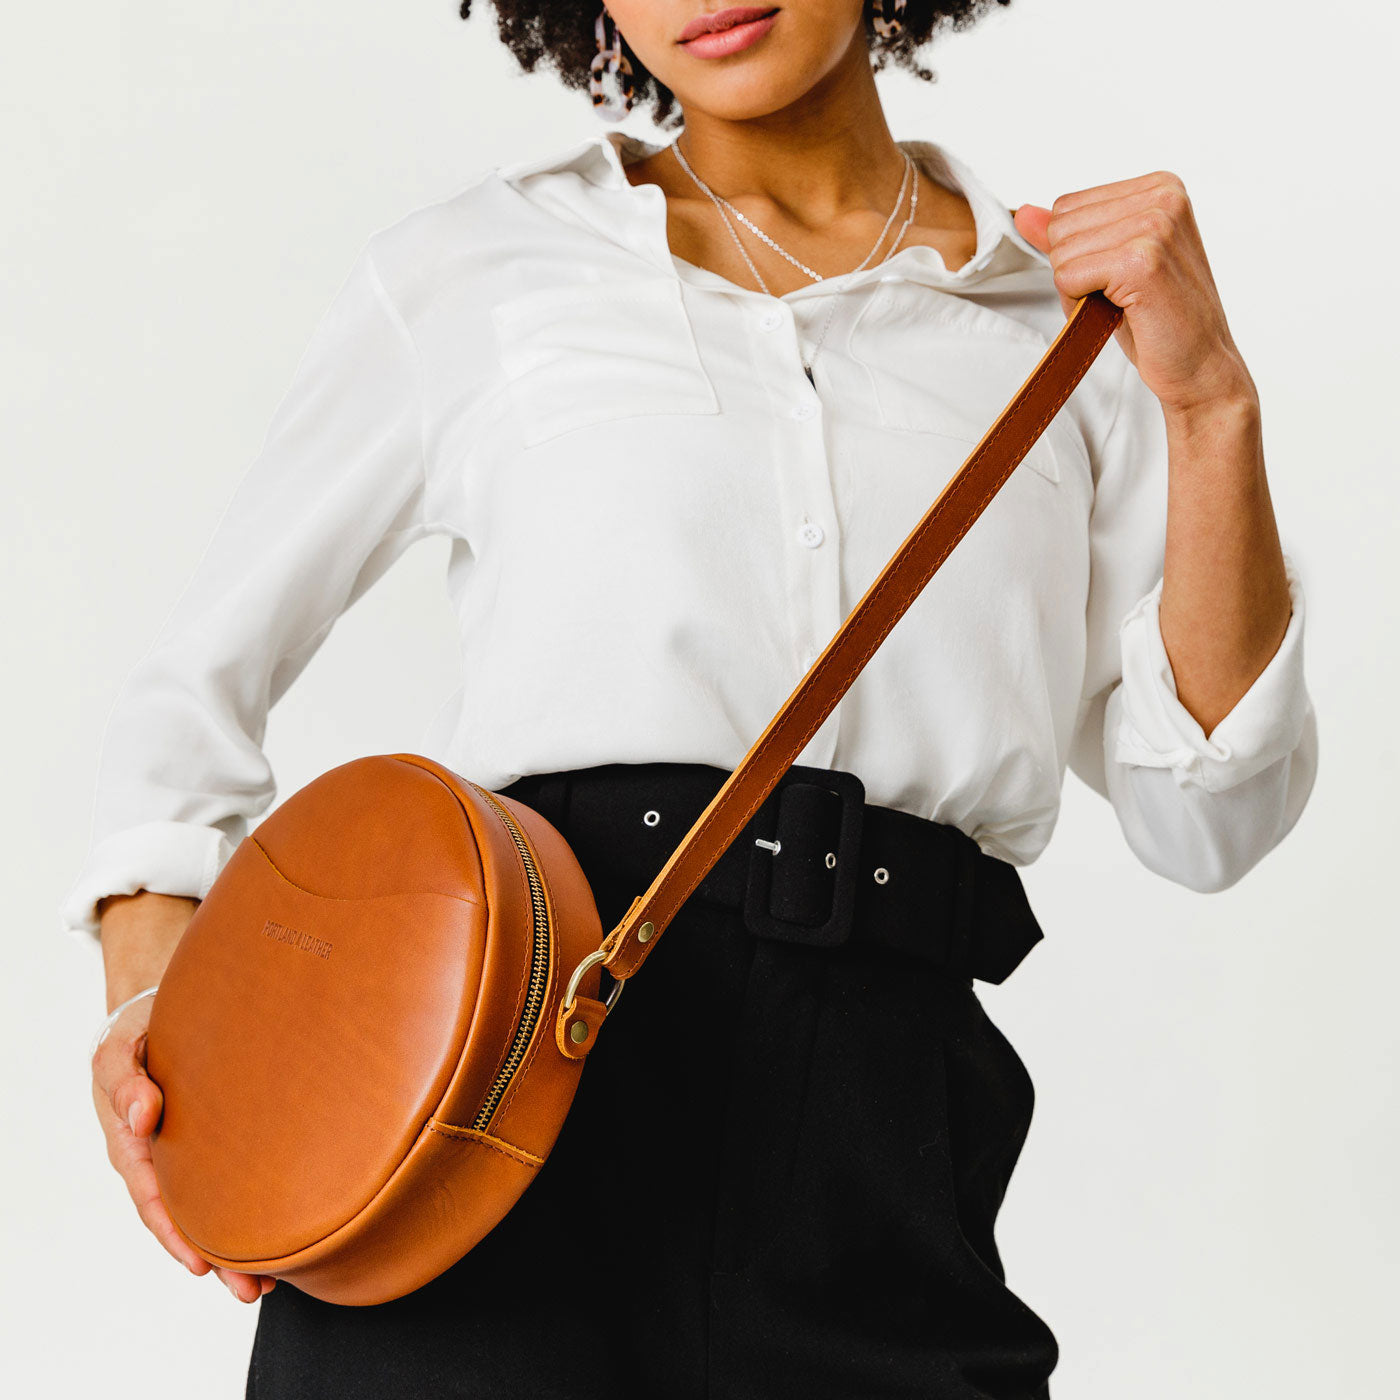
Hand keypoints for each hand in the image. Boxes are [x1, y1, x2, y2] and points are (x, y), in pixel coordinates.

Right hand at [90, 991, 277, 1302]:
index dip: (176, 1234)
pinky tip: (279, 1233)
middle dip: (218, 1259)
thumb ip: (124, 1083)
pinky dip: (250, 1208)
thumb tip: (141, 1116)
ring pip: (212, 1208)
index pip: (154, 1200)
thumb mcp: (118, 1052)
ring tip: (272, 1282)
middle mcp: (160, 1157)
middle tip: (252, 1291)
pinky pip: (230, 1179)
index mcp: (132, 1143)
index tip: (201, 1265)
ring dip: (238, 1247)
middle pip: (188, 1218)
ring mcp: (187, 1152)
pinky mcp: (213, 1139)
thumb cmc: (134, 1031)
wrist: (154, 1010)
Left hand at [1013, 171, 1256, 419]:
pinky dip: (1080, 303)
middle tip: (1118, 295)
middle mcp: (1162, 196)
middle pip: (1061, 227)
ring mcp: (1155, 226)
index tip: (1117, 274)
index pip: (1067, 206)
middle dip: (1074, 271)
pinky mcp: (1142, 261)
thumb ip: (1070, 234)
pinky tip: (1120, 310)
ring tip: (1122, 303)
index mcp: (1160, 187)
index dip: (1076, 252)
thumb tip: (1023, 213)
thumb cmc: (1158, 317)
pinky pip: (1068, 278)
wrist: (1199, 363)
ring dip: (1078, 290)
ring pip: (1061, 254)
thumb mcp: (1109, 265)